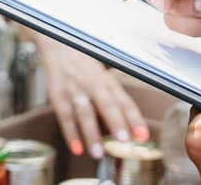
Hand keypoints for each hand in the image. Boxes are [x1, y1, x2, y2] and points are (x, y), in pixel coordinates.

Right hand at [39, 39, 149, 159]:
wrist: (58, 46)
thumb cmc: (85, 67)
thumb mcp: (103, 77)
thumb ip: (115, 100)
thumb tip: (132, 126)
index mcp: (107, 80)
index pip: (124, 101)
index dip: (134, 119)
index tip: (143, 136)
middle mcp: (92, 84)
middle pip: (106, 104)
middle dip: (116, 123)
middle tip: (124, 142)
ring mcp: (74, 89)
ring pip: (85, 113)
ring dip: (92, 134)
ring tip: (98, 153)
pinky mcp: (58, 95)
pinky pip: (64, 116)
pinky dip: (70, 134)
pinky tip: (76, 149)